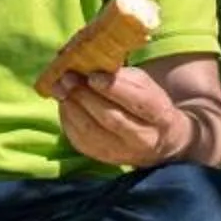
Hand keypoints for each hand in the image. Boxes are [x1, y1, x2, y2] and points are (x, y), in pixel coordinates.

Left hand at [54, 65, 187, 169]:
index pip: (137, 102)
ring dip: (71, 106)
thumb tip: (88, 62)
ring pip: (91, 131)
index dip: (113, 88)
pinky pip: (80, 139)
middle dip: (86, 96)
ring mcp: (122, 153)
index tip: (93, 75)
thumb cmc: (147, 104)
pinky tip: (64, 102)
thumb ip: (121, 75)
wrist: (158, 141)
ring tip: (60, 87)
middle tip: (68, 77)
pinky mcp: (103, 158)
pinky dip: (68, 119)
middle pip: (111, 118)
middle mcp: (143, 139)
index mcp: (160, 115)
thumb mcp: (144, 85)